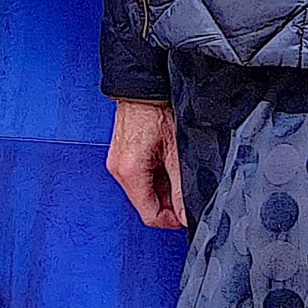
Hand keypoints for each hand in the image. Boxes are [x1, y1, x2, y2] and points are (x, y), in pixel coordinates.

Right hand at [107, 97, 185, 230]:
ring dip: (164, 189)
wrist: (143, 87)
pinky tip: (169, 162)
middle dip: (169, 203)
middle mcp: (119, 171)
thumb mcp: (176, 152)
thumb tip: (187, 213)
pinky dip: (157, 177)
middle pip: (147, 205)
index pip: (150, 215)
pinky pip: (141, 178)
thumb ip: (181, 187)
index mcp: (130, 172)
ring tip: (178, 168)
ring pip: (145, 192)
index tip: (188, 214)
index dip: (173, 220)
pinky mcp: (122, 157)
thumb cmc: (156, 111)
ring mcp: (118, 164)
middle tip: (188, 188)